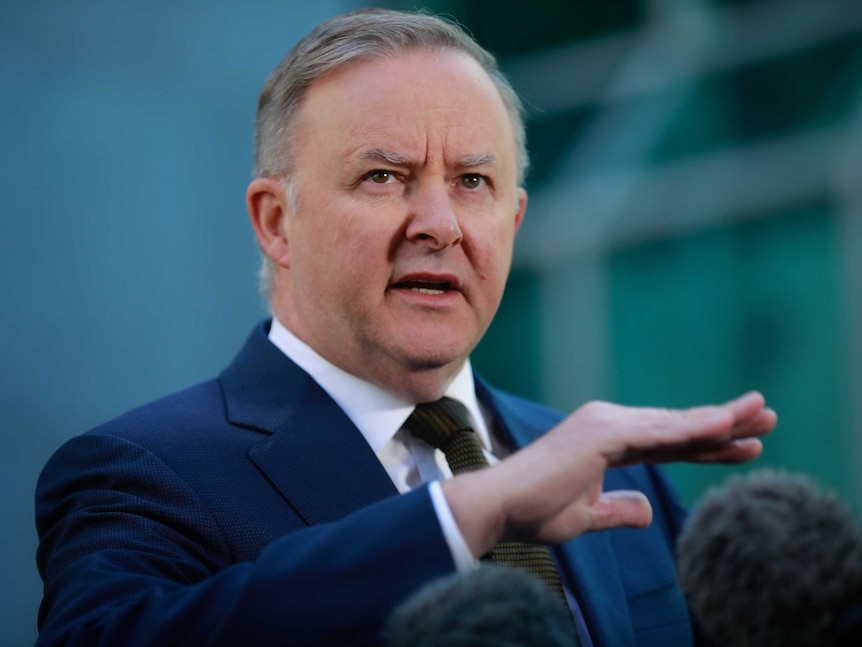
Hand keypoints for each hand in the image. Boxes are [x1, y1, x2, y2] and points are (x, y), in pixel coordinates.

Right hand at [443, 391, 775, 556]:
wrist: (500, 506)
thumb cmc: (536, 510)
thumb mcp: (589, 515)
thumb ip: (620, 509)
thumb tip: (647, 509)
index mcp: (606, 438)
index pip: (667, 441)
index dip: (706, 444)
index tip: (744, 446)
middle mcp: (608, 422)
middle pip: (677, 425)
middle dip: (723, 425)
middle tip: (766, 418)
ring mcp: (605, 423)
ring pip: (673, 424)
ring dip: (720, 421)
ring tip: (760, 415)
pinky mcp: (602, 433)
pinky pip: (658, 433)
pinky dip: (693, 430)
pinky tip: (725, 427)